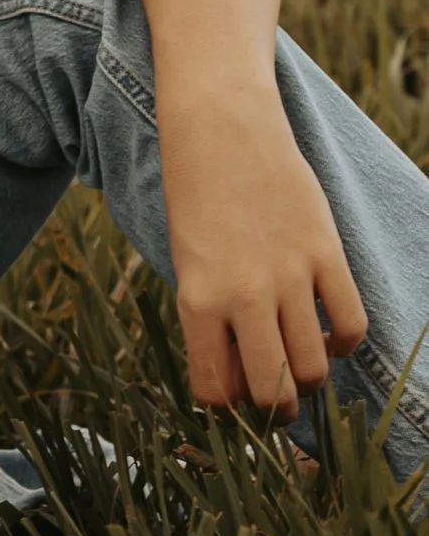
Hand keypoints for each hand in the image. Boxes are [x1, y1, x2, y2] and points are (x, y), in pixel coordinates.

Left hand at [159, 77, 366, 414]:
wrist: (221, 126)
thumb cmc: (193, 194)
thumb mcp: (185, 261)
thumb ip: (209, 316)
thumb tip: (238, 373)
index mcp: (197, 300)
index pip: (216, 391)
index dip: (226, 410)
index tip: (231, 402)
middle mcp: (244, 295)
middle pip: (272, 390)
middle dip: (273, 410)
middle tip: (273, 402)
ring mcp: (290, 274)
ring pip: (314, 368)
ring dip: (309, 381)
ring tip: (300, 369)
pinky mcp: (326, 252)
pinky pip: (350, 323)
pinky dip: (342, 342)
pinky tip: (328, 334)